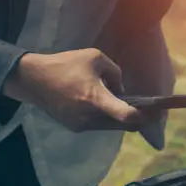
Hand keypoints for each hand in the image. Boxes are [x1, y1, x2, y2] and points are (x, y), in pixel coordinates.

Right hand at [3, 48, 157, 131]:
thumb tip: (123, 92)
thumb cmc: (66, 64)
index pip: (123, 114)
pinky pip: (99, 125)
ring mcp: (81, 125)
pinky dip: (106, 118)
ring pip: (111, 126)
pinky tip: (106, 107)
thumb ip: (116, 74)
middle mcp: (89, 116)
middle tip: (149, 111)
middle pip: (122, 124)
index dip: (141, 117)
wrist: (32, 79)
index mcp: (95, 97)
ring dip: (120, 118)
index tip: (152, 113)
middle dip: (136, 118)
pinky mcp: (75, 128)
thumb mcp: (96, 58)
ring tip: (126, 105)